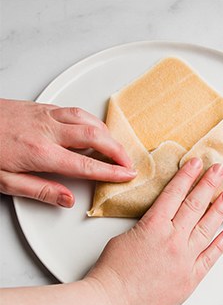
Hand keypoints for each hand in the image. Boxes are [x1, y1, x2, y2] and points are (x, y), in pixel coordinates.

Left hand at [0, 98, 135, 206]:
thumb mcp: (4, 182)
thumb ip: (39, 190)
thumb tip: (67, 198)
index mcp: (40, 153)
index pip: (85, 163)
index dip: (110, 170)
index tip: (127, 175)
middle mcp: (48, 130)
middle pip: (94, 136)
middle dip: (117, 149)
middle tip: (129, 161)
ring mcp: (45, 115)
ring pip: (86, 118)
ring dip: (106, 132)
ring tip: (115, 145)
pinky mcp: (40, 106)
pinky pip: (73, 110)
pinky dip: (89, 119)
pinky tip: (91, 126)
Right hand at [85, 159, 222, 304]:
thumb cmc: (109, 276)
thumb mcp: (123, 238)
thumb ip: (145, 229)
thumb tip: (157, 228)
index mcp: (154, 225)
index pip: (175, 193)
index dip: (187, 176)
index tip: (197, 163)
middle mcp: (173, 239)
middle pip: (195, 205)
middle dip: (208, 184)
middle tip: (219, 170)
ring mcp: (184, 260)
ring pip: (207, 228)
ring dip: (219, 209)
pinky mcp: (189, 280)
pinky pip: (210, 258)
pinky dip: (220, 244)